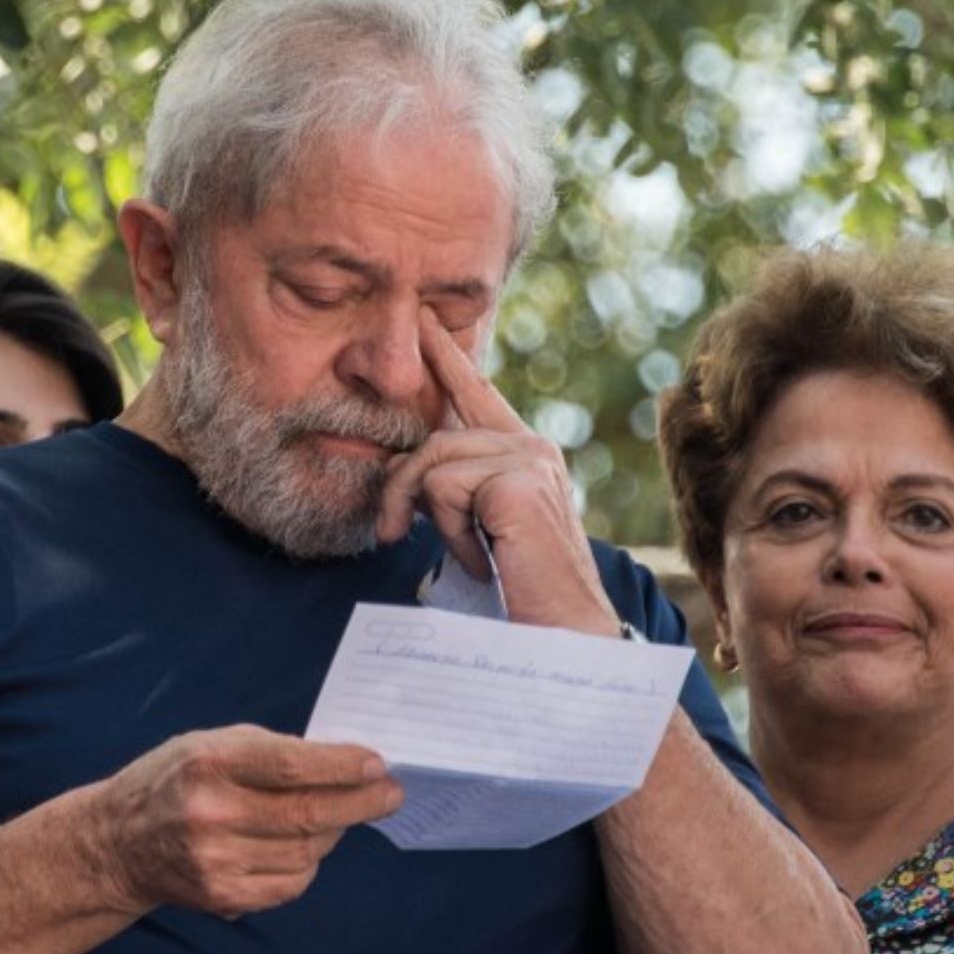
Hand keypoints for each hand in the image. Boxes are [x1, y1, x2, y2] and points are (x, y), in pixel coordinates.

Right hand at [88, 725, 403, 918]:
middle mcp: (210, 814)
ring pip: (305, 853)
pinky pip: (291, 885)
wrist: (119, 841)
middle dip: (360, 804)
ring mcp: (215, 861)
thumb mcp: (215, 743)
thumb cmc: (178, 779)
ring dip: (333, 833)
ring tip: (338, 815)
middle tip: (392, 794)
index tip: (377, 764)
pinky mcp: (221, 897)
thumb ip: (274, 752)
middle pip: (306, 814)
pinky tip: (304, 846)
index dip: (341, 766)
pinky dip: (309, 865)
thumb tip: (347, 766)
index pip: (291, 766)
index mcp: (210, 763)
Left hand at [376, 309, 619, 634]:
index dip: (447, 357)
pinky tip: (486, 562)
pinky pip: (443, 490)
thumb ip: (452, 492)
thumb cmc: (522, 593)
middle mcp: (531, 447)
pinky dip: (450, 535)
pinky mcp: (518, 481)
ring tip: (469, 558)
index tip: (424, 319)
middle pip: (432, 438)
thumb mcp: (478, 530)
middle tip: (388, 534)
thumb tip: (402, 473)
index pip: (477, 394)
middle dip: (397, 488)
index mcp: (524, 455)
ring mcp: (529, 459)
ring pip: (432, 464)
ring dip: (430, 522)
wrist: (565, 635)